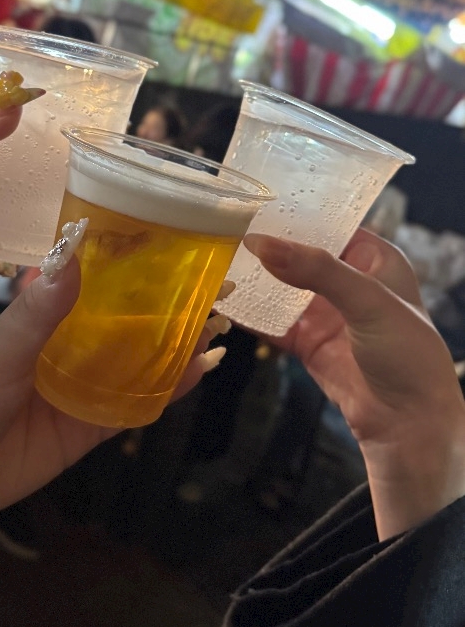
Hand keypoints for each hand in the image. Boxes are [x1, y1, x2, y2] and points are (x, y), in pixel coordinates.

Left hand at [0, 257, 223, 540]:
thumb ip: (37, 311)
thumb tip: (72, 256)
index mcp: (47, 318)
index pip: (101, 285)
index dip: (140, 268)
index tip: (180, 247)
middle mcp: (72, 348)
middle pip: (131, 324)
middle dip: (174, 307)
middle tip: (221, 290)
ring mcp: (85, 389)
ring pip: (142, 363)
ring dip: (179, 347)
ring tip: (221, 327)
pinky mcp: (92, 428)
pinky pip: (136, 407)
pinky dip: (168, 391)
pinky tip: (199, 372)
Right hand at [245, 229, 464, 537]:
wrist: (409, 425)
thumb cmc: (409, 356)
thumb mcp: (368, 300)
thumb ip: (316, 270)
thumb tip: (263, 244)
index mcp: (374, 258)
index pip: (329, 223)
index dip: (295, 212)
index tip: (256, 200)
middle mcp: (348, 280)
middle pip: (299, 252)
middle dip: (267, 242)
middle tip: (226, 225)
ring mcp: (325, 312)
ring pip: (281, 285)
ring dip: (254, 276)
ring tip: (217, 256)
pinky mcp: (308, 342)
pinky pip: (271, 322)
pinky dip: (249, 313)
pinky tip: (224, 300)